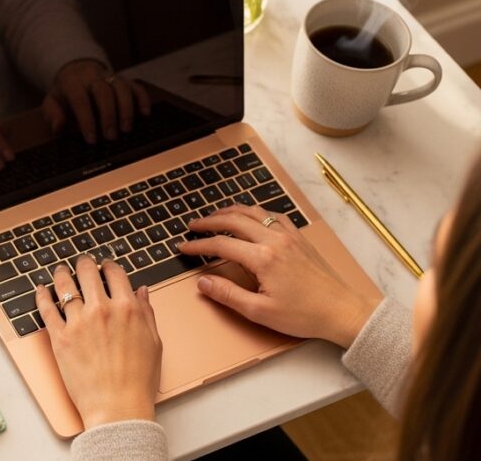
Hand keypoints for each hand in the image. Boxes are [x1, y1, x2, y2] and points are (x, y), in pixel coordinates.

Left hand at [35, 258, 161, 427]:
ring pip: (64, 285)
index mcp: (127, 308)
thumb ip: (146, 312)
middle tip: (81, 263)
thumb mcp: (153, 342)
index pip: (115, 273)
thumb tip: (141, 291)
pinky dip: (41, 295)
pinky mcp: (59, 337)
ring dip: (61, 273)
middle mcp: (101, 310)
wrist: (117, 407)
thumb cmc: (138, 380)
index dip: (108, 265)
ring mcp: (78, 322)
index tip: (105, 265)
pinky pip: (46, 308)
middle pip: (87, 272)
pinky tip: (41, 289)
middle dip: (84, 263)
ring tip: (60, 271)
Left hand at [43, 60, 150, 143]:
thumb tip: (58, 128)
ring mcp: (111, 76)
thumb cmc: (65, 92)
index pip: (80, 99)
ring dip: (126, 109)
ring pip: (122, 87)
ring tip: (126, 130)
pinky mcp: (124, 80)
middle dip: (108, 115)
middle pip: (103, 92)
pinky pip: (136, 86)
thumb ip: (51, 114)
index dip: (86, 119)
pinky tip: (145, 114)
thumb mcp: (51, 101)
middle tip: (111, 137)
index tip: (91, 139)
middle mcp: (93, 77)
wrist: (76, 69)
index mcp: (72, 82)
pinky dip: (142, 99)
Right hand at [180, 205, 381, 348]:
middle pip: (234, 221)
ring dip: (230, 211)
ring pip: (253, 212)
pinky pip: (273, 216)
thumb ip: (228, 295)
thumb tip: (203, 283)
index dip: (198, 245)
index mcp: (263, 258)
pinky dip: (255, 212)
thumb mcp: (260, 312)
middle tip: (193, 226)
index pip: (221, 245)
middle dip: (209, 221)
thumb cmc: (305, 315)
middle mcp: (275, 240)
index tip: (184, 247)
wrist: (343, 311)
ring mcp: (289, 236)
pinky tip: (250, 217)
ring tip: (215, 216)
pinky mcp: (299, 238)